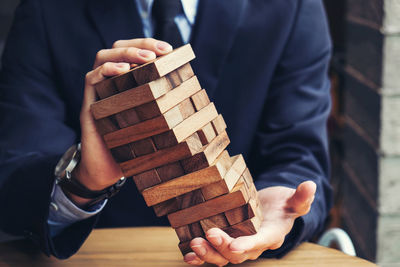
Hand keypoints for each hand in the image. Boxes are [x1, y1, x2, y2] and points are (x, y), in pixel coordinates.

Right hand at [68, 38, 172, 206]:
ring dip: (126, 52)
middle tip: (161, 50)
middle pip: (118, 48)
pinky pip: (92, 78)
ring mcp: (99, 91)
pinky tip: (123, 70)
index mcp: (127, 83)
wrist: (107, 170)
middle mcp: (111, 82)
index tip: (170, 50)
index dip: (150, 46)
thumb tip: (198, 100)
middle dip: (140, 44)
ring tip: (147, 58)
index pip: (135, 53)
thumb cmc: (134, 146)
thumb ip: (164, 108)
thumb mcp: (152, 123)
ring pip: (103, 56)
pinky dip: (107, 70)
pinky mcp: (88, 104)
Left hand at [183, 181, 316, 265]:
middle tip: (209, 234)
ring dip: (208, 253)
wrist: (272, 211)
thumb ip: (301, 197)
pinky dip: (201, 257)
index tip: (234, 245)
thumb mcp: (294, 200)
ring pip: (222, 257)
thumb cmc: (283, 205)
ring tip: (194, 244)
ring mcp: (239, 245)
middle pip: (237, 253)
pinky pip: (214, 254)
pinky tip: (188, 255)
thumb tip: (310, 185)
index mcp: (271, 235)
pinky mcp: (227, 242)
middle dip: (222, 247)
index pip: (260, 242)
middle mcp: (254, 245)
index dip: (247, 245)